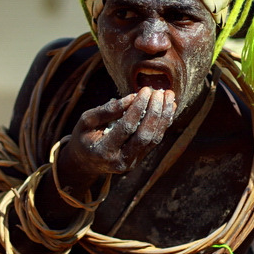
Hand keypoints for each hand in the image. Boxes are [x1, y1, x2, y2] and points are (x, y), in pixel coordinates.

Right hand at [62, 87, 176, 179]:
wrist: (85, 162)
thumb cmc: (84, 136)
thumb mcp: (86, 121)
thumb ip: (107, 110)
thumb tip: (132, 97)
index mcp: (104, 151)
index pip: (126, 128)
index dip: (137, 108)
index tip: (144, 91)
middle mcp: (121, 160)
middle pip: (144, 136)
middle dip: (154, 112)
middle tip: (160, 92)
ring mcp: (133, 162)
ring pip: (154, 139)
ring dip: (164, 116)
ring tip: (169, 96)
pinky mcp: (140, 159)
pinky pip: (155, 140)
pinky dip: (163, 123)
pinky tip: (169, 107)